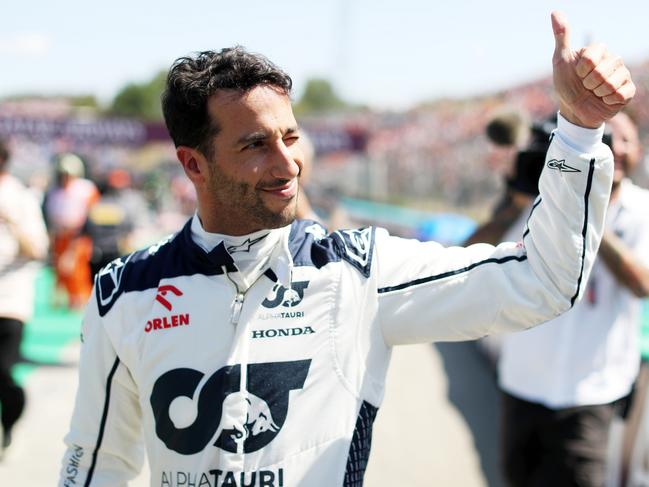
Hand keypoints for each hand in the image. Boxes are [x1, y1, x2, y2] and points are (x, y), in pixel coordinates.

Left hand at [551, 11, 634, 127]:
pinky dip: (607, 101)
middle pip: (600, 73)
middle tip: (586, 86)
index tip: (577, 73)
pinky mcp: (628, 91)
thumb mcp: (560, 61)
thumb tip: (555, 12)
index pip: (591, 59)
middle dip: (588, 84)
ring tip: (595, 92)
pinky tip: (605, 99)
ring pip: (610, 85)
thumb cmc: (567, 84)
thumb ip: (561, 37)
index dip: (580, 70)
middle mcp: (614, 59)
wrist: (574, 109)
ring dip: (597, 93)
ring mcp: (623, 75)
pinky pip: (619, 95)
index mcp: (599, 50)